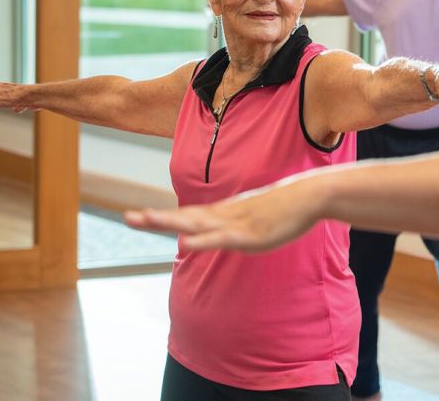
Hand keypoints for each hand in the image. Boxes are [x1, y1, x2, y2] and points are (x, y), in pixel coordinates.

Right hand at [0, 83, 35, 113]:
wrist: (35, 97)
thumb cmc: (16, 97)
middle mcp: (8, 89)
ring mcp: (17, 93)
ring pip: (8, 97)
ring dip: (4, 100)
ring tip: (1, 103)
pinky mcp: (26, 98)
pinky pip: (19, 102)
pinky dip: (16, 105)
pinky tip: (18, 109)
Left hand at [125, 181, 316, 251]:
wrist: (311, 196)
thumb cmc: (287, 207)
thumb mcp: (258, 215)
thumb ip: (242, 223)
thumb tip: (233, 229)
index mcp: (226, 213)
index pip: (189, 215)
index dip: (164, 216)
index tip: (138, 216)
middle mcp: (225, 215)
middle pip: (186, 216)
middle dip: (157, 218)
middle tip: (128, 217)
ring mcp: (236, 223)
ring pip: (197, 223)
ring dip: (170, 221)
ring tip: (145, 219)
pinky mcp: (250, 234)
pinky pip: (222, 238)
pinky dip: (203, 240)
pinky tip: (186, 242)